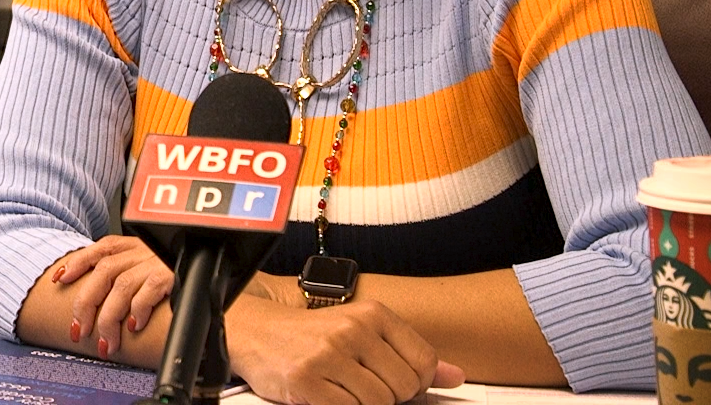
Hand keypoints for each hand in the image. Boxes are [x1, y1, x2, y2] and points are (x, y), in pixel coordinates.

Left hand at [50, 236, 174, 360]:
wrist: (211, 259)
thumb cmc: (179, 267)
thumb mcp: (149, 262)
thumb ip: (127, 271)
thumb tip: (99, 298)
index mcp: (134, 244)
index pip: (98, 249)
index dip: (76, 263)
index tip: (60, 280)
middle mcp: (142, 250)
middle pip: (103, 273)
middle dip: (85, 304)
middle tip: (79, 330)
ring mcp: (157, 261)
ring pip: (120, 287)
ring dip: (108, 318)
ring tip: (106, 341)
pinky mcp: (172, 274)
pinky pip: (148, 292)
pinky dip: (137, 311)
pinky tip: (134, 326)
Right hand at [227, 281, 463, 404]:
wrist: (255, 332)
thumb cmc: (312, 336)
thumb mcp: (363, 333)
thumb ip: (410, 354)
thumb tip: (455, 376)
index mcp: (373, 314)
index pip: (423, 363)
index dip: (414, 384)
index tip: (394, 383)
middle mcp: (353, 330)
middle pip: (402, 388)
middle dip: (388, 398)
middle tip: (361, 387)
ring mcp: (329, 355)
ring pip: (377, 404)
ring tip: (341, 389)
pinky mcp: (307, 380)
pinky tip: (327, 395)